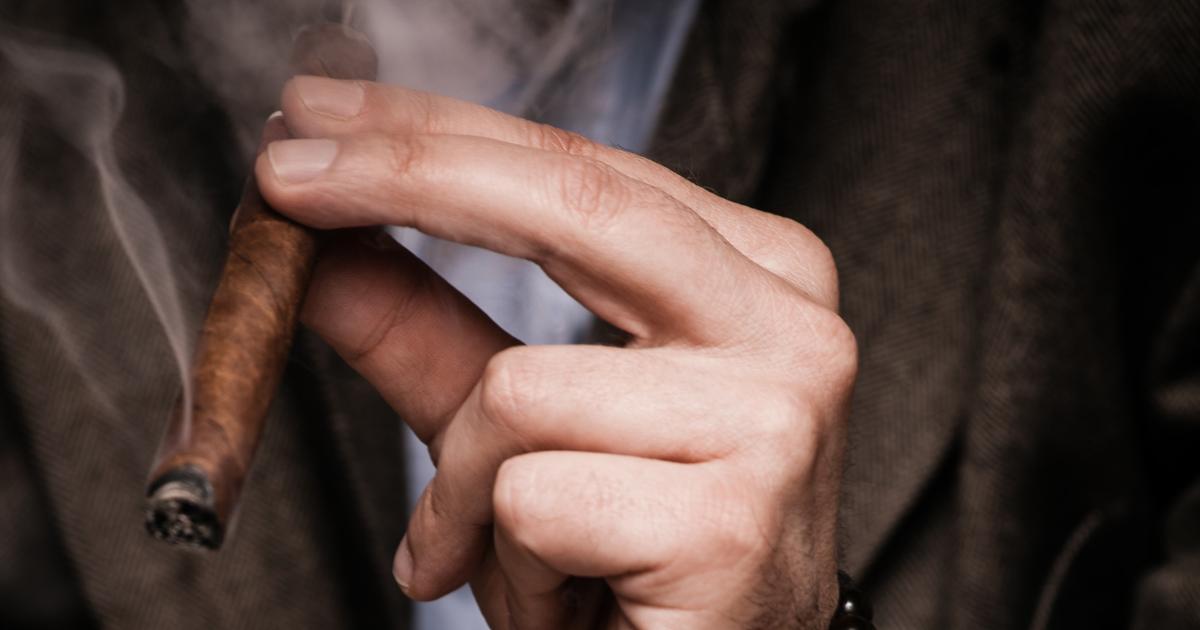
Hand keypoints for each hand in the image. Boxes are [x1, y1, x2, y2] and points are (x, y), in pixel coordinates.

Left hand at [256, 75, 856, 629]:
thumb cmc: (638, 564)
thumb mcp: (526, 432)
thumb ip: (437, 336)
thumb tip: (331, 251)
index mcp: (760, 280)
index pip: (587, 172)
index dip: (441, 134)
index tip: (323, 119)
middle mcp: (792, 329)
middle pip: (572, 206)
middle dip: (406, 177)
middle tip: (286, 178)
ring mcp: (776, 419)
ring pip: (515, 389)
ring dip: (462, 489)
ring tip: (510, 551)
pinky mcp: (731, 520)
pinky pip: (526, 495)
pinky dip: (494, 554)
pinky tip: (562, 597)